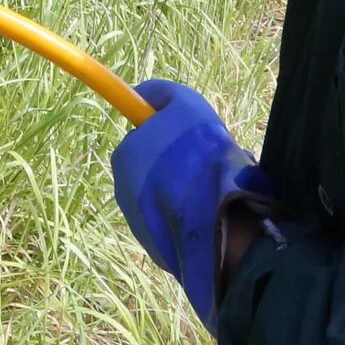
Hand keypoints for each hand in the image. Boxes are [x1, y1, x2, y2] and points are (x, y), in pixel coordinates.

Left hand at [110, 79, 272, 331]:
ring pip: (166, 199)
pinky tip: (212, 215)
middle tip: (207, 162)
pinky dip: (191, 219)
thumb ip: (161, 94)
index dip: (169, 136)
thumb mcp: (186, 104)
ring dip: (186, 193)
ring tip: (214, 189)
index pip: (142, 139)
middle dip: (177, 166)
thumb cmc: (202, 154)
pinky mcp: (160, 252)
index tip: (191, 138)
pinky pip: (176, 226)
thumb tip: (141, 92)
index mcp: (125, 158)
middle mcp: (124, 193)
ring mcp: (141, 226)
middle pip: (154, 171)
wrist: (220, 218)